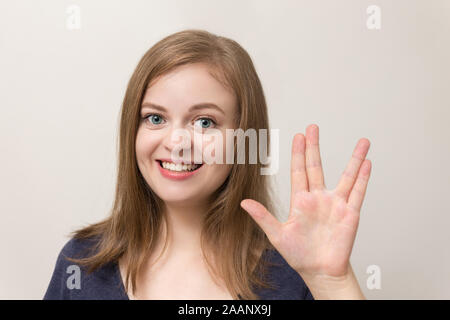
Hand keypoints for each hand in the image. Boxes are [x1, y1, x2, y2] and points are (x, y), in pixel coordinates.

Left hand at [240, 124, 370, 281]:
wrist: (320, 271)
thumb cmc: (298, 254)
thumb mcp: (277, 235)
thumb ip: (263, 217)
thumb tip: (244, 202)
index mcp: (301, 201)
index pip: (299, 171)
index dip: (299, 153)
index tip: (299, 135)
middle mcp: (319, 198)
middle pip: (317, 166)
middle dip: (315, 146)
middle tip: (313, 127)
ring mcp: (336, 204)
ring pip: (347, 176)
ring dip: (354, 159)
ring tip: (362, 142)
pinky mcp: (350, 214)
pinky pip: (358, 193)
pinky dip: (363, 178)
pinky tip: (367, 163)